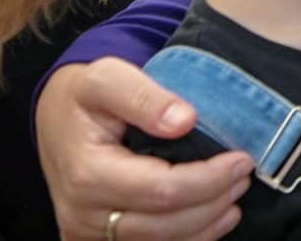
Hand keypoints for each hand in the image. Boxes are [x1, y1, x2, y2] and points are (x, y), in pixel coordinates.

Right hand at [36, 58, 252, 239]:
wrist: (57, 117)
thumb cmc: (87, 95)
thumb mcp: (109, 76)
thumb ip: (145, 96)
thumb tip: (185, 120)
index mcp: (88, 173)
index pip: (162, 190)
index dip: (208, 180)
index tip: (242, 159)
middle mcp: (83, 212)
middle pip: (164, 226)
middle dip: (213, 203)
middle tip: (244, 176)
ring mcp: (86, 232)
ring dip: (204, 226)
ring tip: (233, 197)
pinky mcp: (94, 239)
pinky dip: (185, 238)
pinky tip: (210, 220)